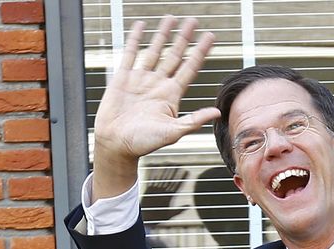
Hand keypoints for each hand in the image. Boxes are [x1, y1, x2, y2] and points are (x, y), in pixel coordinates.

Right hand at [93, 17, 220, 198]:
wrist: (116, 145)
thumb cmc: (144, 143)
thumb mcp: (173, 132)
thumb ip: (194, 120)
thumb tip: (217, 113)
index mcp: (172, 95)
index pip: (190, 68)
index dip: (200, 52)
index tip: (210, 37)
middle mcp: (158, 84)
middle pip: (174, 55)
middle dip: (184, 38)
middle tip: (193, 21)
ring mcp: (141, 79)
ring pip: (154, 50)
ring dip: (163, 34)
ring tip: (171, 18)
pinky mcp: (123, 78)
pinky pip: (130, 54)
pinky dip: (135, 39)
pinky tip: (141, 26)